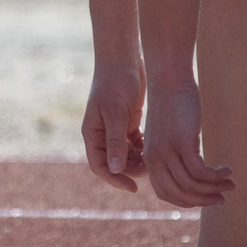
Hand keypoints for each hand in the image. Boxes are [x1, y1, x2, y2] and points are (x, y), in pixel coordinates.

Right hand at [82, 63, 146, 192]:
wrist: (123, 58)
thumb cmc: (116, 82)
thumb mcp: (116, 112)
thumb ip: (115, 141)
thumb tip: (115, 169)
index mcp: (92, 133)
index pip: (100, 166)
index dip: (115, 180)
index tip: (134, 188)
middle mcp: (101, 133)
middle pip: (115, 163)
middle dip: (131, 169)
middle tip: (150, 169)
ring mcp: (114, 127)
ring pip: (126, 154)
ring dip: (138, 159)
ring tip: (154, 157)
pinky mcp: (127, 121)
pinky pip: (135, 142)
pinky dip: (143, 147)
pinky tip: (154, 144)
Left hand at [141, 84, 233, 207]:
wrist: (169, 81)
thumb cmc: (171, 106)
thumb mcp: (168, 135)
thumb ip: (173, 155)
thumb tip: (192, 174)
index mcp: (150, 160)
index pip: (167, 194)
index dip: (188, 201)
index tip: (206, 198)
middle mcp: (155, 159)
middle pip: (180, 194)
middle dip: (204, 201)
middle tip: (222, 198)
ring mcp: (167, 152)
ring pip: (192, 185)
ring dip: (214, 189)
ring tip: (230, 184)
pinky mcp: (182, 143)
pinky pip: (201, 172)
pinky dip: (216, 176)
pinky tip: (227, 170)